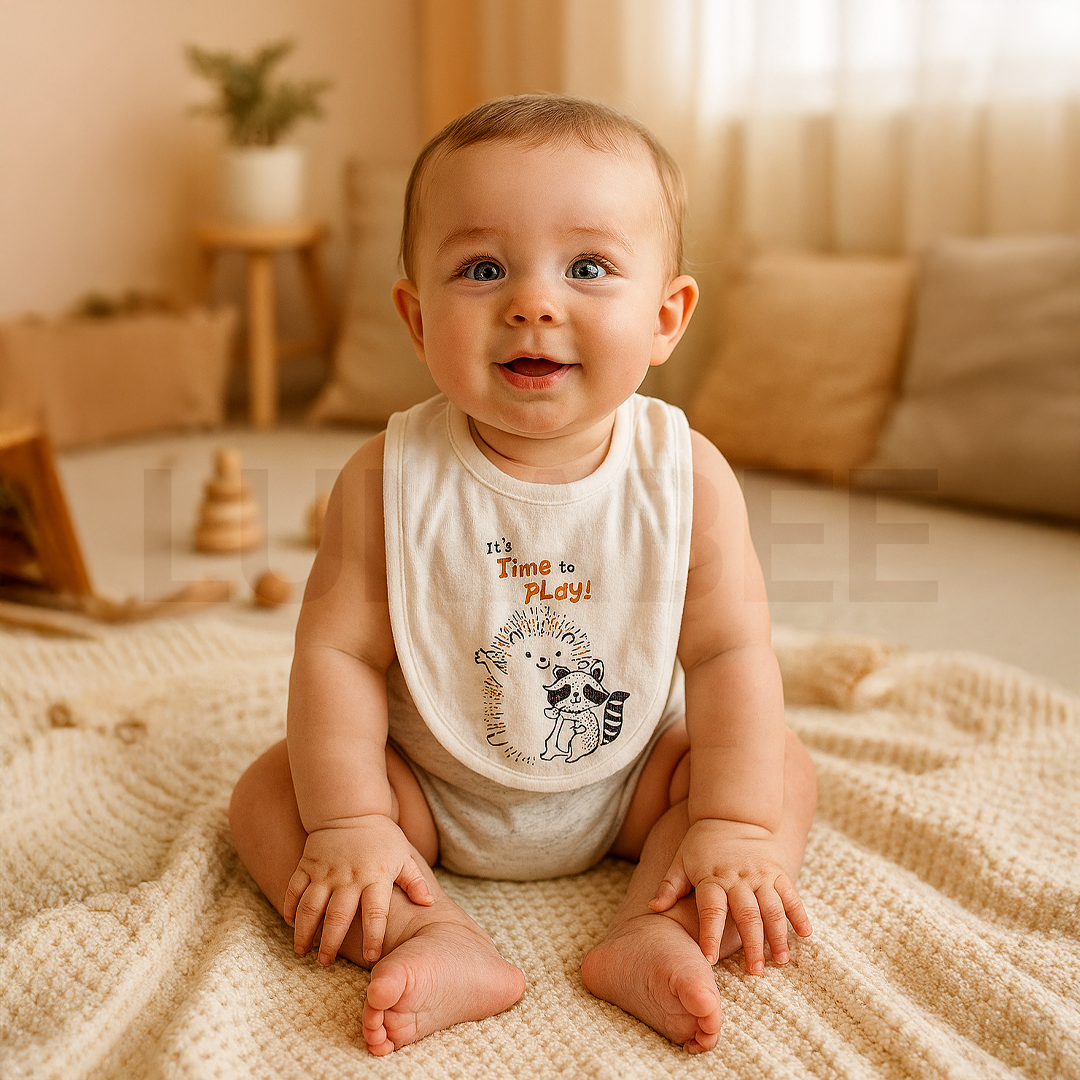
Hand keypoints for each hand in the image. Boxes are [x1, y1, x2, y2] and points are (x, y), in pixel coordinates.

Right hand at [283, 815, 433, 965]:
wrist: (350, 807)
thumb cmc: (380, 836)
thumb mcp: (403, 855)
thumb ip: (415, 880)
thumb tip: (429, 902)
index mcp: (375, 876)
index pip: (376, 913)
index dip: (374, 936)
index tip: (371, 957)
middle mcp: (349, 876)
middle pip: (338, 917)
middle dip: (331, 943)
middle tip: (326, 962)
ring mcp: (325, 871)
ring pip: (311, 907)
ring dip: (305, 932)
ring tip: (303, 951)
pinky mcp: (307, 864)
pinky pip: (294, 890)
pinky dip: (290, 908)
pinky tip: (291, 924)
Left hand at [649, 818, 810, 971]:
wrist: (732, 812)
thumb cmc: (702, 842)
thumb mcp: (681, 859)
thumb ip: (670, 884)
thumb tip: (653, 908)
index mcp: (712, 878)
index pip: (711, 910)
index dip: (709, 934)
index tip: (708, 960)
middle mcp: (738, 878)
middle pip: (747, 915)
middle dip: (752, 945)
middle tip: (755, 972)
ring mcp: (761, 875)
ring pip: (772, 909)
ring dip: (778, 935)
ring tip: (780, 960)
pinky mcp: (778, 871)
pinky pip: (791, 895)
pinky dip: (799, 914)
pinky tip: (805, 935)